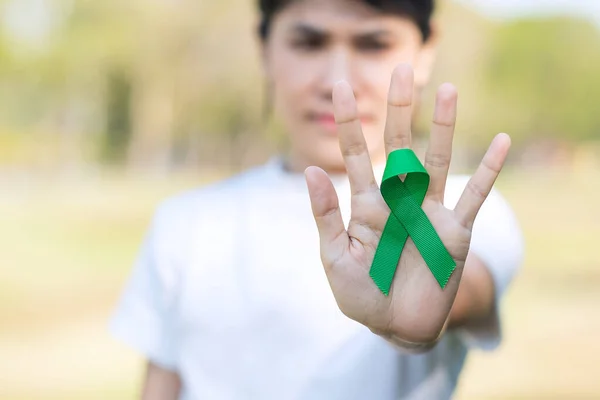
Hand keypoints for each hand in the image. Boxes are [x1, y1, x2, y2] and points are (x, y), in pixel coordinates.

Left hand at [305, 64, 510, 345]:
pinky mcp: (455, 232)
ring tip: (448, 90)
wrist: (396, 326)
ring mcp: (428, 213)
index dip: (349, 123)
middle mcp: (398, 200)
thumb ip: (326, 216)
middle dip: (399, 110)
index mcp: (366, 206)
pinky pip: (475, 196)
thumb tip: (310, 170)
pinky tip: (501, 142)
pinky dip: (489, 171)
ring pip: (437, 161)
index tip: (341, 88)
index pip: (355, 155)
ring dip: (442, 128)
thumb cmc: (361, 293)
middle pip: (398, 147)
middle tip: (402, 72)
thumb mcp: (335, 257)